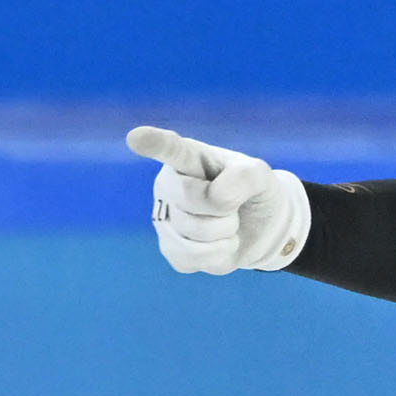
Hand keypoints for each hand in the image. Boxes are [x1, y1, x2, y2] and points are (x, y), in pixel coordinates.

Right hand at [129, 124, 310, 274]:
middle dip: (225, 208)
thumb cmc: (253, 191)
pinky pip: (192, 258)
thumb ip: (243, 178)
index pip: (170, 149)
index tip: (135, 137)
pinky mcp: (171, 249)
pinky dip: (218, 256)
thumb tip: (215, 198)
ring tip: (228, 223)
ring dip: (225, 234)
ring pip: (193, 235)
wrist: (260, 226)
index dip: (153, 143)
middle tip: (233, 204)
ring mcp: (165, 218)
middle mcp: (168, 185)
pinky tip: (220, 244)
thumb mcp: (260, 175)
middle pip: (191, 200)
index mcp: (188, 157)